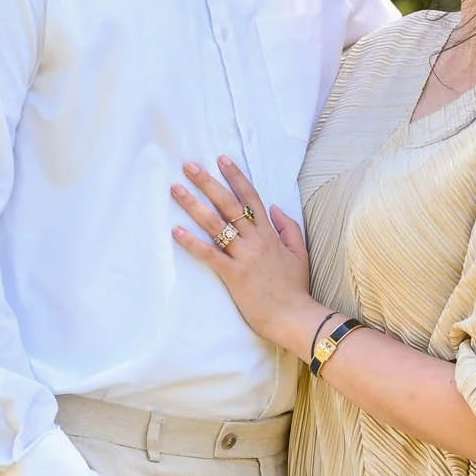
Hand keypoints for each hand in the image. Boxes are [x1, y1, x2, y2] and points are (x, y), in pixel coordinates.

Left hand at [171, 155, 315, 352]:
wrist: (294, 315)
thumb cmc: (295, 287)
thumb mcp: (299, 252)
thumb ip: (288, 227)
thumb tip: (273, 207)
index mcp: (269, 234)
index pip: (251, 198)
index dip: (235, 177)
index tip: (221, 160)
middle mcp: (255, 240)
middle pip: (228, 204)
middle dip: (208, 183)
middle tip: (189, 166)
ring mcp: (243, 256)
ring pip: (215, 224)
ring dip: (194, 205)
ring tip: (176, 189)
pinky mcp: (233, 274)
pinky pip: (209, 254)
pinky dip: (192, 242)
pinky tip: (176, 230)